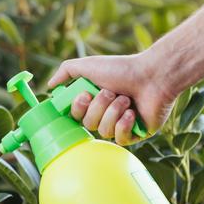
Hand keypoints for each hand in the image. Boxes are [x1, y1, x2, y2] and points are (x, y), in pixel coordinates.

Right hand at [47, 53, 178, 145]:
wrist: (153, 76)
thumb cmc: (122, 68)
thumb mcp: (88, 65)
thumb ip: (65, 71)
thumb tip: (50, 86)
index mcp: (94, 101)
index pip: (75, 115)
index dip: (77, 108)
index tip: (85, 94)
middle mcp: (105, 114)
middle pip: (88, 124)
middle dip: (99, 107)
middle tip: (111, 92)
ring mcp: (120, 125)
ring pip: (103, 131)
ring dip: (113, 112)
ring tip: (126, 99)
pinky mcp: (135, 134)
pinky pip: (120, 139)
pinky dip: (124, 124)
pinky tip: (133, 112)